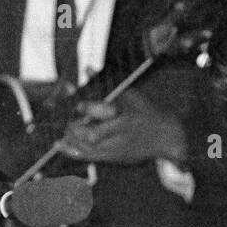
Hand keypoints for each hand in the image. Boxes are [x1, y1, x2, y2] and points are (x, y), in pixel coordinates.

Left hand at [57, 88, 187, 164]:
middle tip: (65, 120)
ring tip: (60, 133)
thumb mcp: (131, 94)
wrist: (165, 137)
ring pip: (89, 148)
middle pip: (92, 135)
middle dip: (74, 128)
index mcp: (126, 115)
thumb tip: (86, 68)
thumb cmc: (145, 112)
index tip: (74, 101)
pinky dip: (75, 152)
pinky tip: (62, 146)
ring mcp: (119, 148)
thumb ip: (107, 84)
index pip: (101, 111)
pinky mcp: (116, 158)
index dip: (85, 107)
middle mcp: (122, 134)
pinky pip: (91, 158)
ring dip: (71, 140)